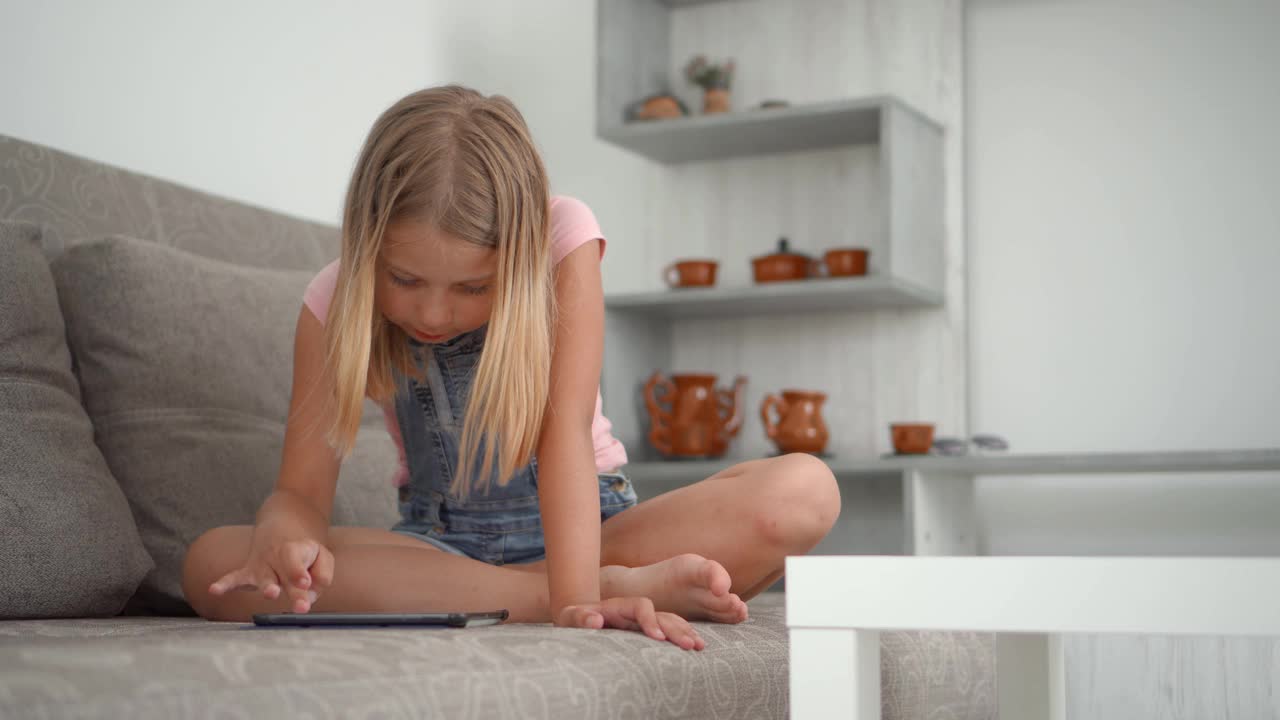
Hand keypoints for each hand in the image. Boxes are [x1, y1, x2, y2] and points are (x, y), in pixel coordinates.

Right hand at [207, 529, 334, 613]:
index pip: (297, 562)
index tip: (305, 583)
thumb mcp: (322, 556)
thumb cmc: (304, 551)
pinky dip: (224, 584)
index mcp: (295, 551)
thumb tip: (311, 594)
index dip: (299, 572)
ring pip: (263, 578)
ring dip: (267, 587)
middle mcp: (276, 558)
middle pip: (284, 576)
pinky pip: (234, 578)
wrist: (281, 529)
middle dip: (293, 590)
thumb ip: (322, 575)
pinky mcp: (247, 572)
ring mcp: (260, 566)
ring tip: (271, 593)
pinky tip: (214, 591)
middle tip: (301, 606)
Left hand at [556, 596, 705, 650]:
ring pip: (669, 621)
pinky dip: (682, 635)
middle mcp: (634, 611)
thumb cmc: (572, 620)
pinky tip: (696, 645)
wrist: (576, 618)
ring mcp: (641, 620)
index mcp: (618, 605)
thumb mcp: (570, 618)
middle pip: (661, 614)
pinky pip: (669, 630)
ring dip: (684, 632)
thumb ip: (580, 617)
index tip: (657, 637)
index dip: (649, 619)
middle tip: (689, 645)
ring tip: (699, 646)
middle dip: (676, 629)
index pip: (640, 606)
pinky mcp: (645, 630)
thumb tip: (596, 620)